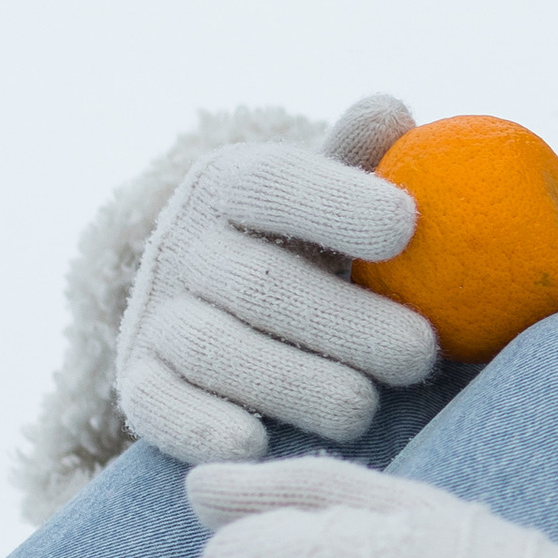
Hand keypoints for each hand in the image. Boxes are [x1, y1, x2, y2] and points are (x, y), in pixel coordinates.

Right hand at [114, 94, 438, 465]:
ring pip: (218, 351)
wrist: (215, 304)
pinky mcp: (137, 383)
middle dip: (346, 323)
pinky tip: (256, 445)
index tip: (407, 224)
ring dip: (296, 385)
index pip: (277, 181)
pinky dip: (202, 430)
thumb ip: (362, 156)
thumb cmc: (308, 244)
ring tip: (365, 408)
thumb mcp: (330, 193)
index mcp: (230, 183)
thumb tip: (392, 112)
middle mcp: (182, 243)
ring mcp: (153, 315)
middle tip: (420, 353)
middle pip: (260, 283)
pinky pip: (160, 409)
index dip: (338, 202)